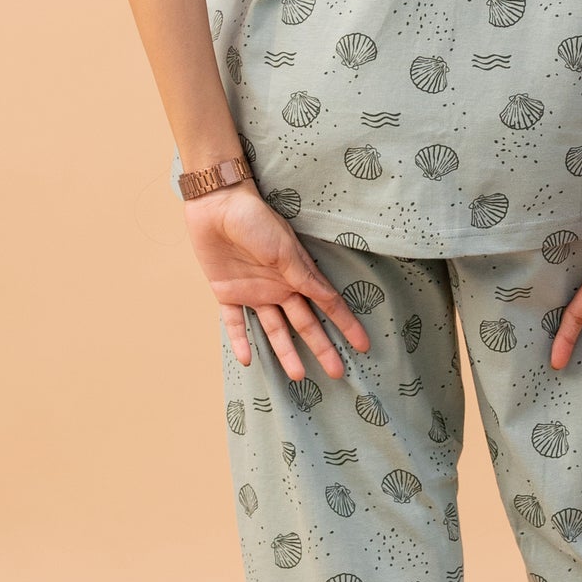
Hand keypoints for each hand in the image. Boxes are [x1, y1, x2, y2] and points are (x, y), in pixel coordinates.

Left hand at [184, 183, 370, 378]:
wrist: (217, 204)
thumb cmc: (256, 219)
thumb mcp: (284, 249)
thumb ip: (303, 277)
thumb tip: (329, 301)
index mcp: (298, 275)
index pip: (328, 306)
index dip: (346, 325)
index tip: (364, 346)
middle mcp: (280, 287)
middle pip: (304, 324)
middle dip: (321, 348)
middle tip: (336, 373)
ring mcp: (254, 292)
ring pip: (273, 329)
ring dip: (285, 352)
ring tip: (298, 377)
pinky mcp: (227, 293)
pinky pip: (234, 323)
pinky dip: (240, 340)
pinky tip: (247, 359)